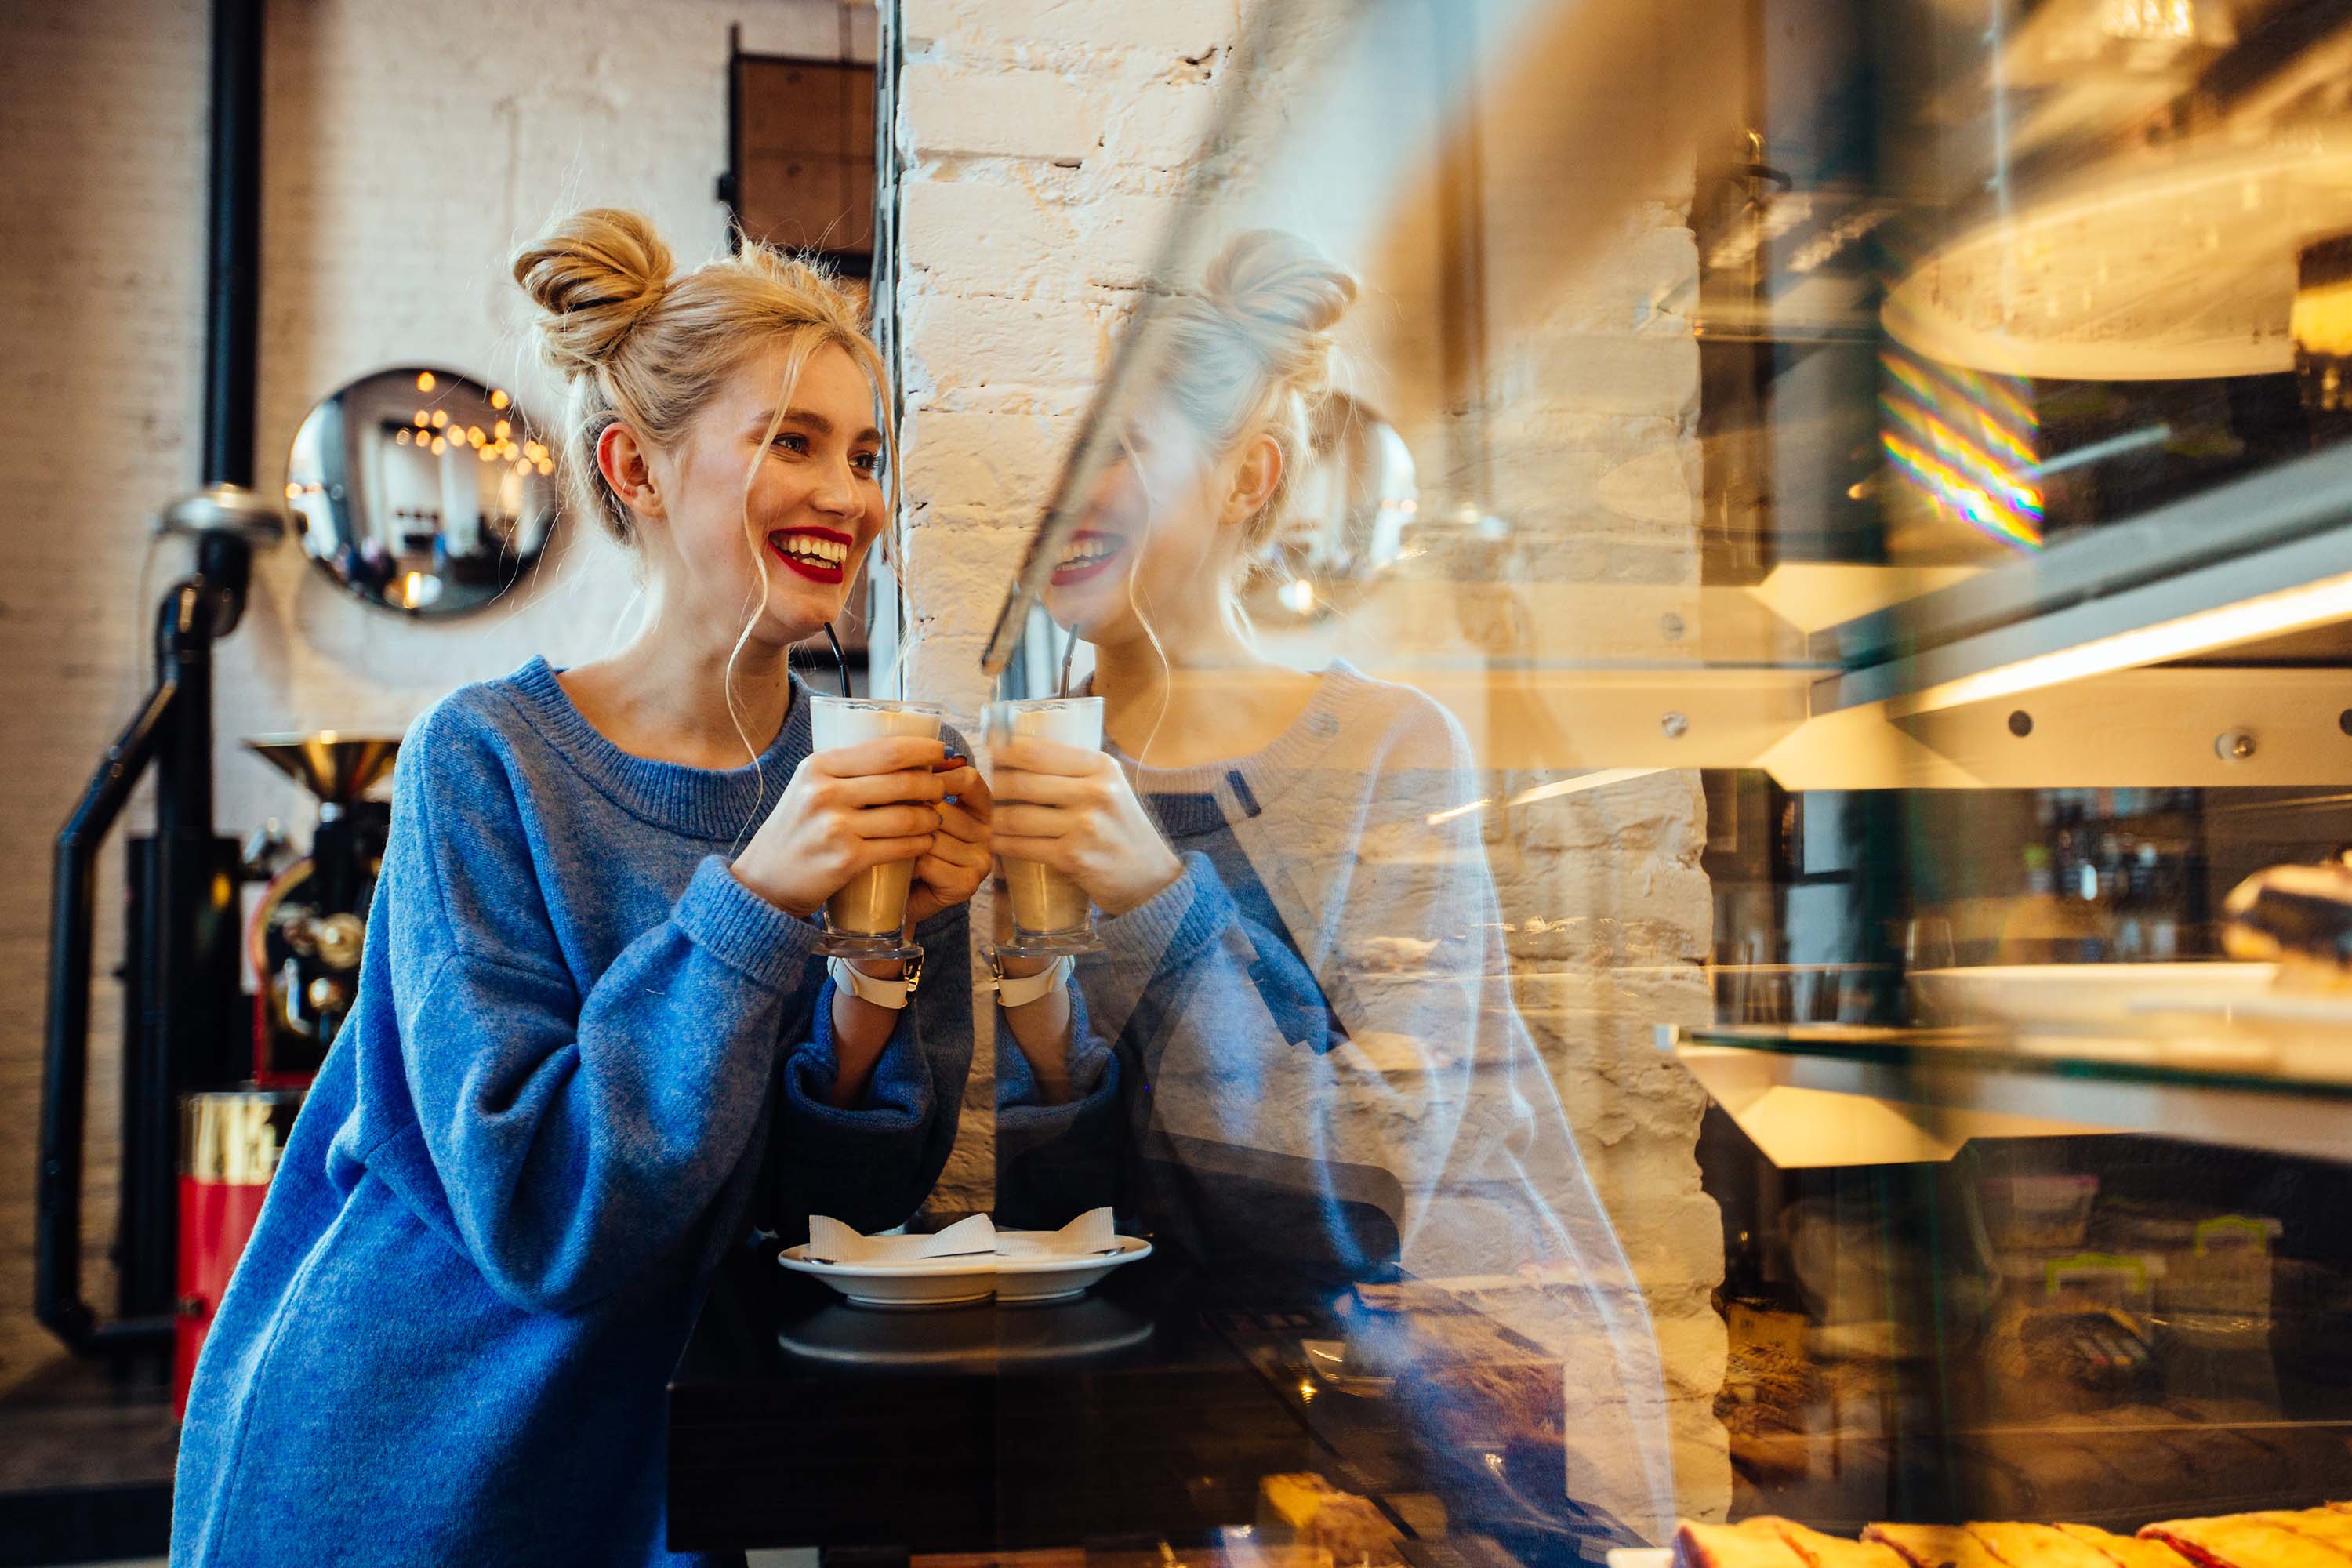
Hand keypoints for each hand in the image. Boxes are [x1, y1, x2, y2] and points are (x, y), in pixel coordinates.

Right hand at [732, 734, 956, 918]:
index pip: (886, 750)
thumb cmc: (796, 829)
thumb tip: (903, 754)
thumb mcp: (809, 787)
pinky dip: (921, 844)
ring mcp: (836, 827)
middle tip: (942, 789)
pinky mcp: (847, 859)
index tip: (942, 753)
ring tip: (935, 818)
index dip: (923, 750)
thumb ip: (846, 770)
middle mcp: (826, 792)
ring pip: (907, 816)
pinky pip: (900, 847)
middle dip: (933, 785)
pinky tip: (926, 842)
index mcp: (819, 766)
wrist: (765, 880)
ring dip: (931, 817)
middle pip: (902, 781)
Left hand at [904, 758, 990, 927]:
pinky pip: (932, 862)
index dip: (936, 777)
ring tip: (889, 846)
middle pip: (946, 808)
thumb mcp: (912, 807)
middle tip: (882, 820)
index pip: (968, 779)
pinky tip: (901, 868)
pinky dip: (909, 863)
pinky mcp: (967, 885)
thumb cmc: (899, 844)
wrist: (890, 896)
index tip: (905, 782)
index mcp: (980, 808)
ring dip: (905, 840)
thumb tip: (914, 751)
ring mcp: (981, 861)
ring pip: (935, 836)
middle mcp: (987, 833)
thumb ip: (920, 782)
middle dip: (910, 813)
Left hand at [990, 735, 1182, 916]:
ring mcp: (1083, 825)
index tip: (990, 752)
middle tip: (986, 790)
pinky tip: (996, 841)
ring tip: (989, 817)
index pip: (1037, 751)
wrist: (1150, 879)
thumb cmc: (1124, 829)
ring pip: (1016, 816)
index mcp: (1101, 766)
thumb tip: (1023, 751)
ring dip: (994, 818)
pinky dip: (1002, 844)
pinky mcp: (1071, 857)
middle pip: (1021, 782)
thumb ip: (1077, 770)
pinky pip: (1021, 846)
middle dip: (995, 786)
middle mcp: (1093, 792)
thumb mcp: (1111, 787)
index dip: (1004, 751)